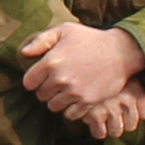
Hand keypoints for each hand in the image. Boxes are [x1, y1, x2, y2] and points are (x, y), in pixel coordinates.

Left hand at [19, 16, 144, 133]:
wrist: (120, 52)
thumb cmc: (90, 39)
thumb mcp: (65, 30)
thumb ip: (42, 40)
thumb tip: (24, 53)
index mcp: (51, 62)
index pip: (29, 83)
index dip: (34, 80)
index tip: (43, 76)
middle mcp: (60, 79)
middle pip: (41, 96)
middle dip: (46, 89)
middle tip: (57, 82)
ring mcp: (74, 92)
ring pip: (53, 106)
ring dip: (57, 100)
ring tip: (66, 90)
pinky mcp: (87, 101)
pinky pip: (69, 114)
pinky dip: (71, 109)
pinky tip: (76, 99)